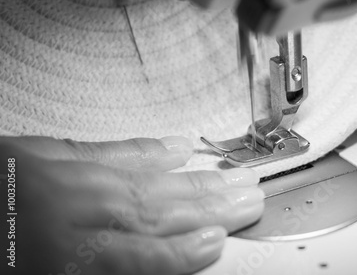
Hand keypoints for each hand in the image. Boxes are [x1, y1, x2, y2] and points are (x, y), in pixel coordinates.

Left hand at [1, 136, 263, 274]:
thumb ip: (102, 273)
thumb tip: (149, 270)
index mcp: (71, 255)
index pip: (146, 255)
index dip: (187, 250)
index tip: (220, 240)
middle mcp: (80, 211)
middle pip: (159, 210)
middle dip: (211, 205)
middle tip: (248, 195)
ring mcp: (72, 176)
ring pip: (149, 179)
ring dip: (196, 178)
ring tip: (231, 173)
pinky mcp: (58, 151)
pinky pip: (115, 150)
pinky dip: (151, 149)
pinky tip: (179, 145)